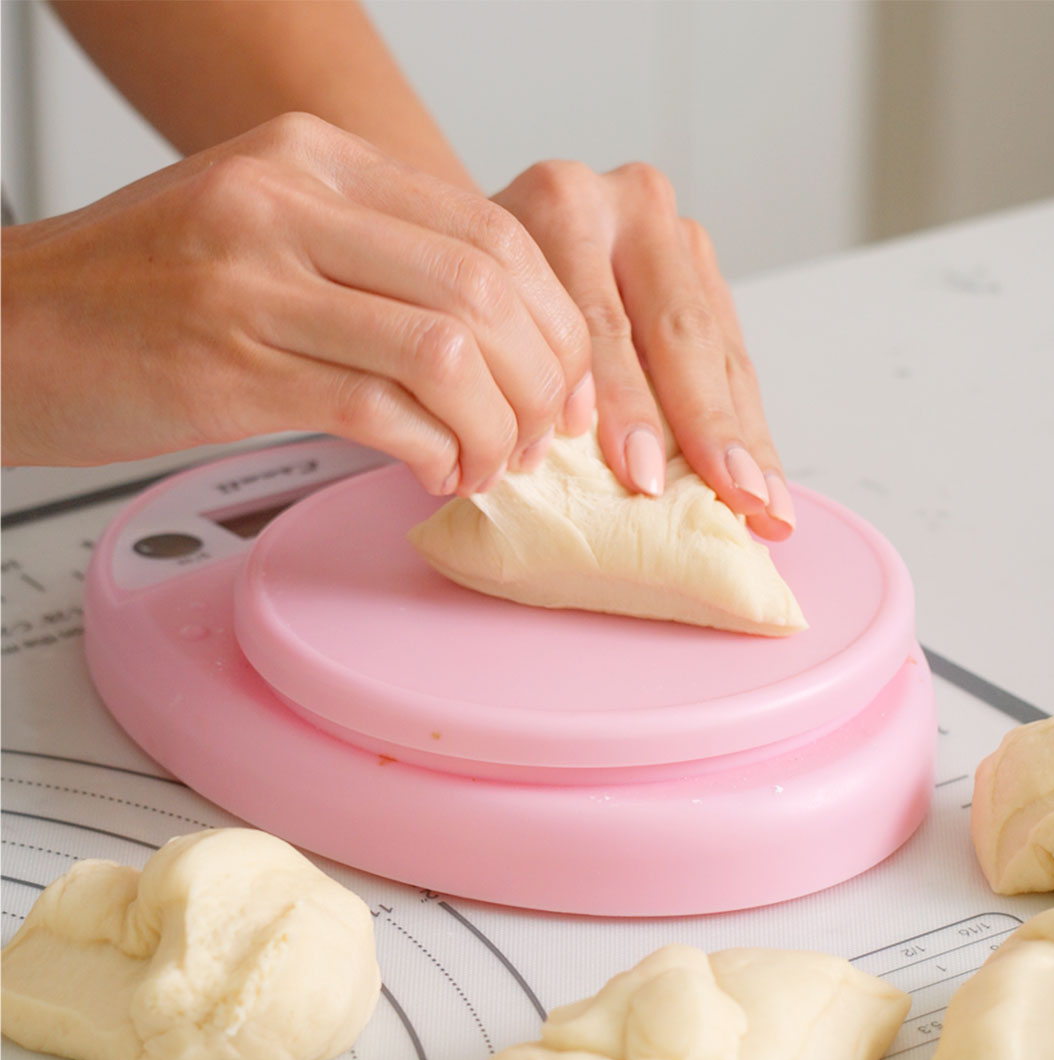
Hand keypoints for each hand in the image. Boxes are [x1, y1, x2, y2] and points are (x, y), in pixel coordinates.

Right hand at [1, 113, 592, 494]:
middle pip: (485, 288)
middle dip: (542, 378)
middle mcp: (291, 204)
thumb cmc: (140, 294)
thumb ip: (373, 257)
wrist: (8, 328)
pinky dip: (435, 452)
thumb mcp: (266, 231)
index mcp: (313, 160)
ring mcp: (258, 281)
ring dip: (495, 424)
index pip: (489, 231)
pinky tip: (438, 473)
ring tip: (492, 462)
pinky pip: (381, 411)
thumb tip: (491, 329)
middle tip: (542, 433)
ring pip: (446, 350)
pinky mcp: (232, 365)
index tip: (566, 378)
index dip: (553, 319)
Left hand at [493, 161, 793, 538]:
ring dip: (746, 437)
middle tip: (734, 496)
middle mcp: (624, 205)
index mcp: (558, 206)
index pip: (599, 321)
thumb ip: (515, 376)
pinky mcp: (703, 265)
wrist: (484, 242)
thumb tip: (559, 482)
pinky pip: (733, 357)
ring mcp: (673, 231)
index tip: (643, 478)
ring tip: (766, 505)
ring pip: (719, 348)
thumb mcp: (479, 322)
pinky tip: (762, 480)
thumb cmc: (478, 305)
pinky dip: (747, 426)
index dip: (625, 406)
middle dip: (708, 426)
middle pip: (677, 329)